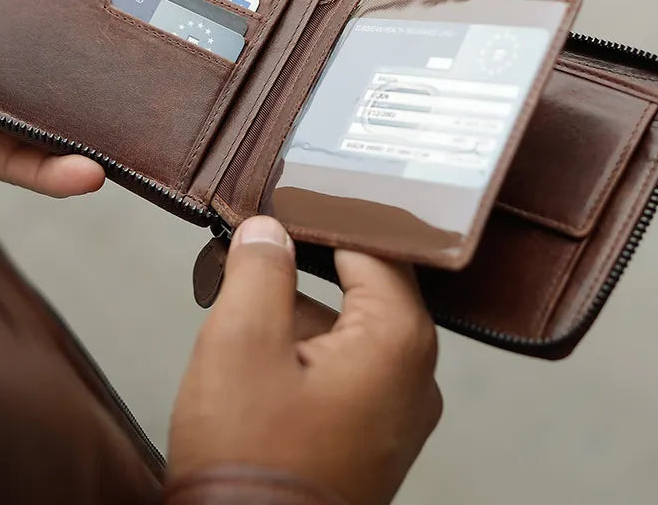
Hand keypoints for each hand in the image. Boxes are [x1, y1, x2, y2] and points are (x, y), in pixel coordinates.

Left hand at [0, 0, 263, 195]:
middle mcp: (32, 25)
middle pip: (122, 29)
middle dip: (189, 24)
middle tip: (250, 21)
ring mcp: (5, 80)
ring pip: (85, 104)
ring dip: (138, 111)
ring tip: (195, 109)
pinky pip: (19, 156)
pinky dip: (54, 169)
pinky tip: (91, 170)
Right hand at [169, 217, 441, 504]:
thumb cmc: (251, 461)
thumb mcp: (241, 342)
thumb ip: (260, 269)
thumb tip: (268, 230)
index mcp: (399, 341)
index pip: (374, 244)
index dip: (326, 214)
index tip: (285, 196)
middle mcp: (415, 374)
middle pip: (364, 285)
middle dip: (305, 263)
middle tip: (258, 240)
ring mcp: (397, 411)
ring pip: (350, 326)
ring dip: (299, 309)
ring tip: (243, 294)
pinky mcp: (373, 436)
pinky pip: (346, 366)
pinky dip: (306, 348)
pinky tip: (258, 349)